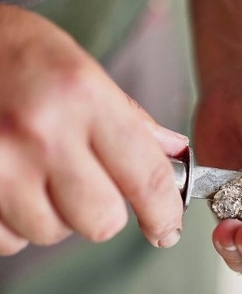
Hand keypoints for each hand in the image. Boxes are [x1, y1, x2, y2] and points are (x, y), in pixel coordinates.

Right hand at [0, 5, 187, 255]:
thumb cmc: (13, 53)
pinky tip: (8, 187)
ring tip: (35, 174)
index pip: (147, 177)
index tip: (167, 229)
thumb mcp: (80, 68)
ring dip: (53, 215)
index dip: (164, 214)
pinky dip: (14, 224)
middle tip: (85, 184)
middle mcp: (42, 133)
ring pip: (51, 232)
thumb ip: (128, 117)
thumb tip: (172, 152)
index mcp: (83, 97)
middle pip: (101, 220)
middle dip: (101, 211)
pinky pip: (7, 240)